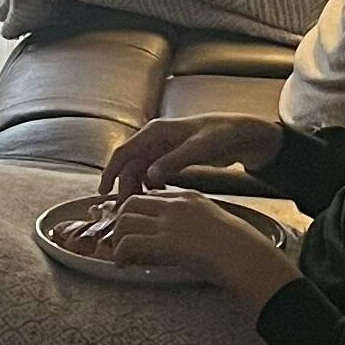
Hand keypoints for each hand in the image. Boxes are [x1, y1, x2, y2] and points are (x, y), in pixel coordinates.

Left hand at [92, 188, 293, 306]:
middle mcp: (176, 205)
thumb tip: (178, 240)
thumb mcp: (215, 223)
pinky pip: (129, 243)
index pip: (151, 197)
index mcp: (189, 197)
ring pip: (124, 221)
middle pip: (131, 203)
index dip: (138, 213)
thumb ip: (193, 223)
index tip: (135, 229)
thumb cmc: (239, 247)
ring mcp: (169, 222)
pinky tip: (124, 264)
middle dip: (120, 222)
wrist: (247, 258)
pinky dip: (120, 254)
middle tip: (121, 241)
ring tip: (121, 256)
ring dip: (117, 239)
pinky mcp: (165, 243)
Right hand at [99, 111, 280, 201]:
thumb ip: (173, 162)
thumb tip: (149, 177)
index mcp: (156, 132)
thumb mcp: (198, 149)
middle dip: (124, 187)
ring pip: (140, 172)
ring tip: (139, 210)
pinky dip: (150, 188)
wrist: (242, 134)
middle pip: (130, 166)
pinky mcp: (171, 159)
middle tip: (124, 212)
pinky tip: (156, 201)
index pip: (124, 153)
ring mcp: (162, 149)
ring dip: (137, 189)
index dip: (110, 172)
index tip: (102, 192)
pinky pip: (153, 175)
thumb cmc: (221, 135)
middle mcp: (155, 140)